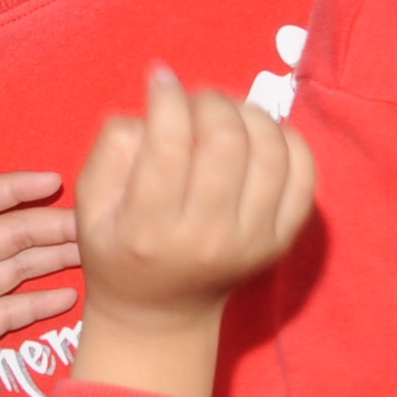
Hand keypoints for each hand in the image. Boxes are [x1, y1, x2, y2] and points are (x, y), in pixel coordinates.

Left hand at [0, 169, 76, 396]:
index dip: (14, 190)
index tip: (53, 182)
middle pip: (10, 236)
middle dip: (50, 227)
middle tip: (93, 228)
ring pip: (19, 270)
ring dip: (53, 259)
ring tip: (94, 256)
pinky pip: (12, 312)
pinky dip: (41, 304)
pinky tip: (71, 298)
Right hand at [67, 68, 316, 396]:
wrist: (161, 314)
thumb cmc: (120, 247)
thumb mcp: (92, 205)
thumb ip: (115, 147)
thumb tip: (160, 95)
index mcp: (149, 231)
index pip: (169, 146)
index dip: (168, 100)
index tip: (162, 82)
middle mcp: (206, 238)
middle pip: (226, 142)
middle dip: (210, 102)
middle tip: (197, 101)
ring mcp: (252, 241)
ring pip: (270, 151)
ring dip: (250, 114)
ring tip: (228, 114)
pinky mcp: (283, 240)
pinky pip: (304, 174)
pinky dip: (287, 140)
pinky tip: (261, 136)